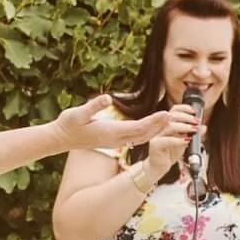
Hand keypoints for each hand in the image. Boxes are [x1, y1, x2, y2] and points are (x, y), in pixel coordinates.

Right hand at [53, 96, 194, 154]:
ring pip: (143, 137)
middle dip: (163, 127)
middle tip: (178, 119)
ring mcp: (116, 141)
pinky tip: (157, 127)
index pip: (138, 127)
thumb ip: (93, 106)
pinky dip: (150, 132)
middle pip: (145, 134)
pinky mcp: (115, 140)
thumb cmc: (69, 124)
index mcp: (111, 132)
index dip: (154, 121)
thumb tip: (107, 98)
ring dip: (159, 130)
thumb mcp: (78, 113)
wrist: (61, 138)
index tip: (167, 114)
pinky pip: (137, 138)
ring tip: (174, 122)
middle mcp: (117, 139)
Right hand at [142, 107, 197, 176]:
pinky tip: (186, 141)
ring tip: (194, 130)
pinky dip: (178, 140)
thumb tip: (203, 127)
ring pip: (170, 127)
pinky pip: (167, 140)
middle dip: (186, 117)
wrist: (160, 167)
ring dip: (184, 127)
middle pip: (172, 116)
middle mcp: (161, 128)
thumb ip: (193, 134)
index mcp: (167, 124)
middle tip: (196, 122)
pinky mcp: (155, 145)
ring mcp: (157, 136)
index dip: (184, 108)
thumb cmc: (170, 153)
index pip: (174, 110)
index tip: (194, 112)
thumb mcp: (185, 142)